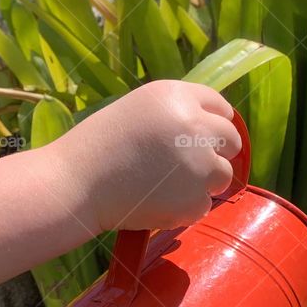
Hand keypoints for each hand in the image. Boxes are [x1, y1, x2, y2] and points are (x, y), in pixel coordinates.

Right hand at [50, 79, 241, 231]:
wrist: (75, 184)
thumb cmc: (95, 148)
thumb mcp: (137, 111)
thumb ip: (173, 114)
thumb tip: (207, 129)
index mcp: (178, 96)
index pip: (220, 106)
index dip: (215, 124)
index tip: (207, 138)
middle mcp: (196, 125)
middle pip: (230, 139)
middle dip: (215, 153)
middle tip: (189, 167)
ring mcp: (200, 163)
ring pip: (222, 175)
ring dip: (202, 183)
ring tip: (164, 188)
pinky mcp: (195, 198)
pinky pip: (202, 206)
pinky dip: (184, 209)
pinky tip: (154, 204)